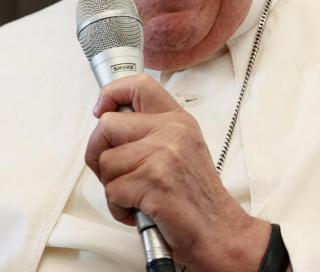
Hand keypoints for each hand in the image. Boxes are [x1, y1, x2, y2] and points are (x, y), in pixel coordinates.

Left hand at [85, 74, 270, 271]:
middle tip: (115, 173)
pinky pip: (112, 191)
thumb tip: (108, 124)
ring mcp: (163, 155)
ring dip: (113, 187)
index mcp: (178, 121)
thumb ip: (152, 133)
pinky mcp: (153, 182)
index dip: (111, 94)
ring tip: (137, 197)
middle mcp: (171, 132)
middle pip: (107, 126)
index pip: (138, 86)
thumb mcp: (182, 150)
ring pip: (105, 162)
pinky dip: (119, 208)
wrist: (220, 233)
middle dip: (99, 153)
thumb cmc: (196, 199)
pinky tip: (140, 211)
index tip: (101, 110)